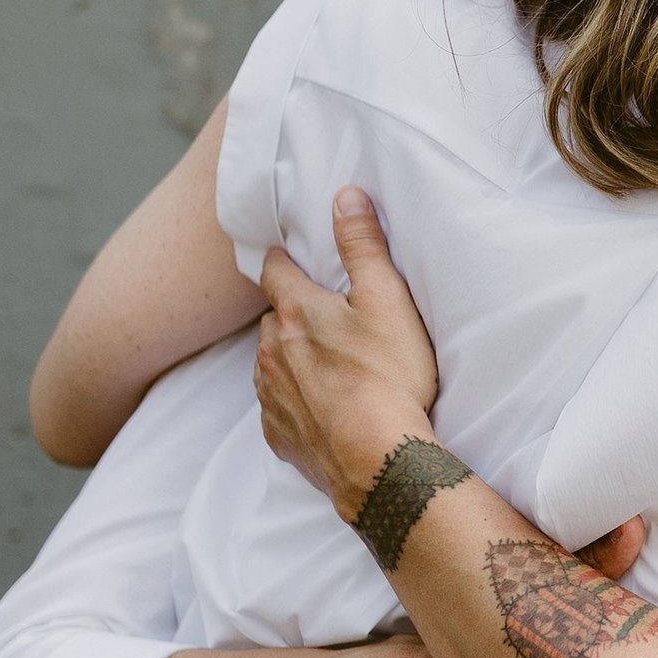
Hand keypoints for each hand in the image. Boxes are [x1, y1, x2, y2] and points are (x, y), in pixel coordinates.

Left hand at [256, 188, 442, 519]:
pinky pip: (278, 408)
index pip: (274, 271)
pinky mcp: (279, 435)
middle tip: (326, 319)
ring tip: (328, 367)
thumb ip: (363, 246)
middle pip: (273, 320)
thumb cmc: (387, 376)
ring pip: (270, 364)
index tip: (286, 256)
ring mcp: (271, 396)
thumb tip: (345, 196)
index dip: (282, 260)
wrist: (378, 461)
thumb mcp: (387, 300)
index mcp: (295, 313)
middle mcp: (271, 351)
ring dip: (290, 359)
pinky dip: (294, 402)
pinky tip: (322, 408)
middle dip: (292, 314)